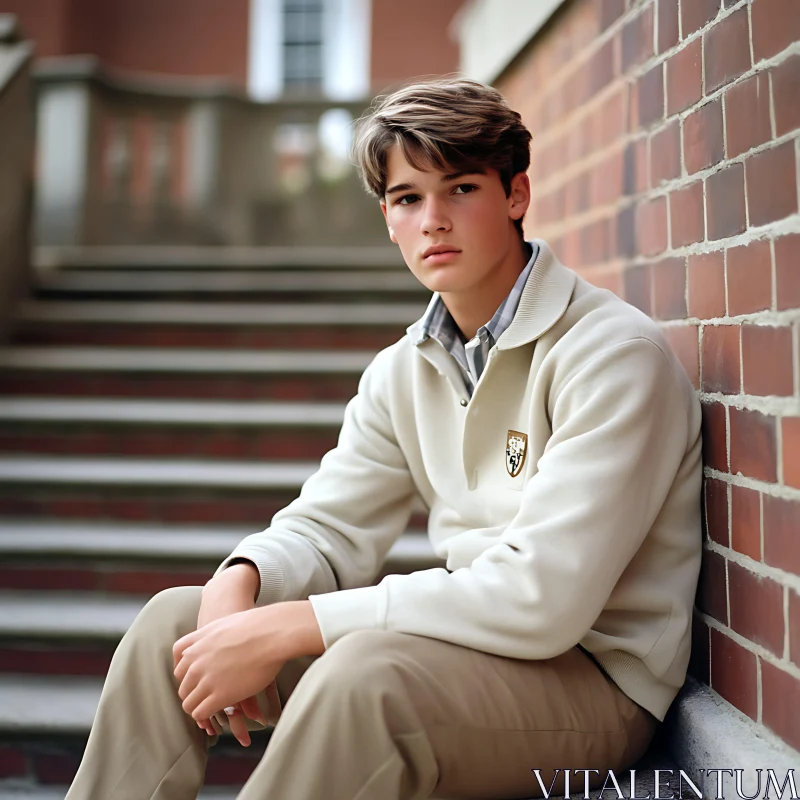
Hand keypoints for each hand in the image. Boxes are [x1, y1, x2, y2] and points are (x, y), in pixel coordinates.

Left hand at [173, 604, 288, 723]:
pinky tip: (216, 712)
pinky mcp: (219, 696)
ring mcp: (205, 680)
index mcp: (195, 646)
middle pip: (183, 688)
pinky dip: (206, 716)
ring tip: (212, 707)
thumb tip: (214, 641)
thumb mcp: (222, 624)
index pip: (178, 670)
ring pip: (189, 703)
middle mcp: (195, 664)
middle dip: (195, 693)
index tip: (198, 682)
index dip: (189, 678)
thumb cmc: (254, 626)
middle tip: (208, 696)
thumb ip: (210, 636)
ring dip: (199, 706)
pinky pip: (200, 713)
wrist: (270, 633)